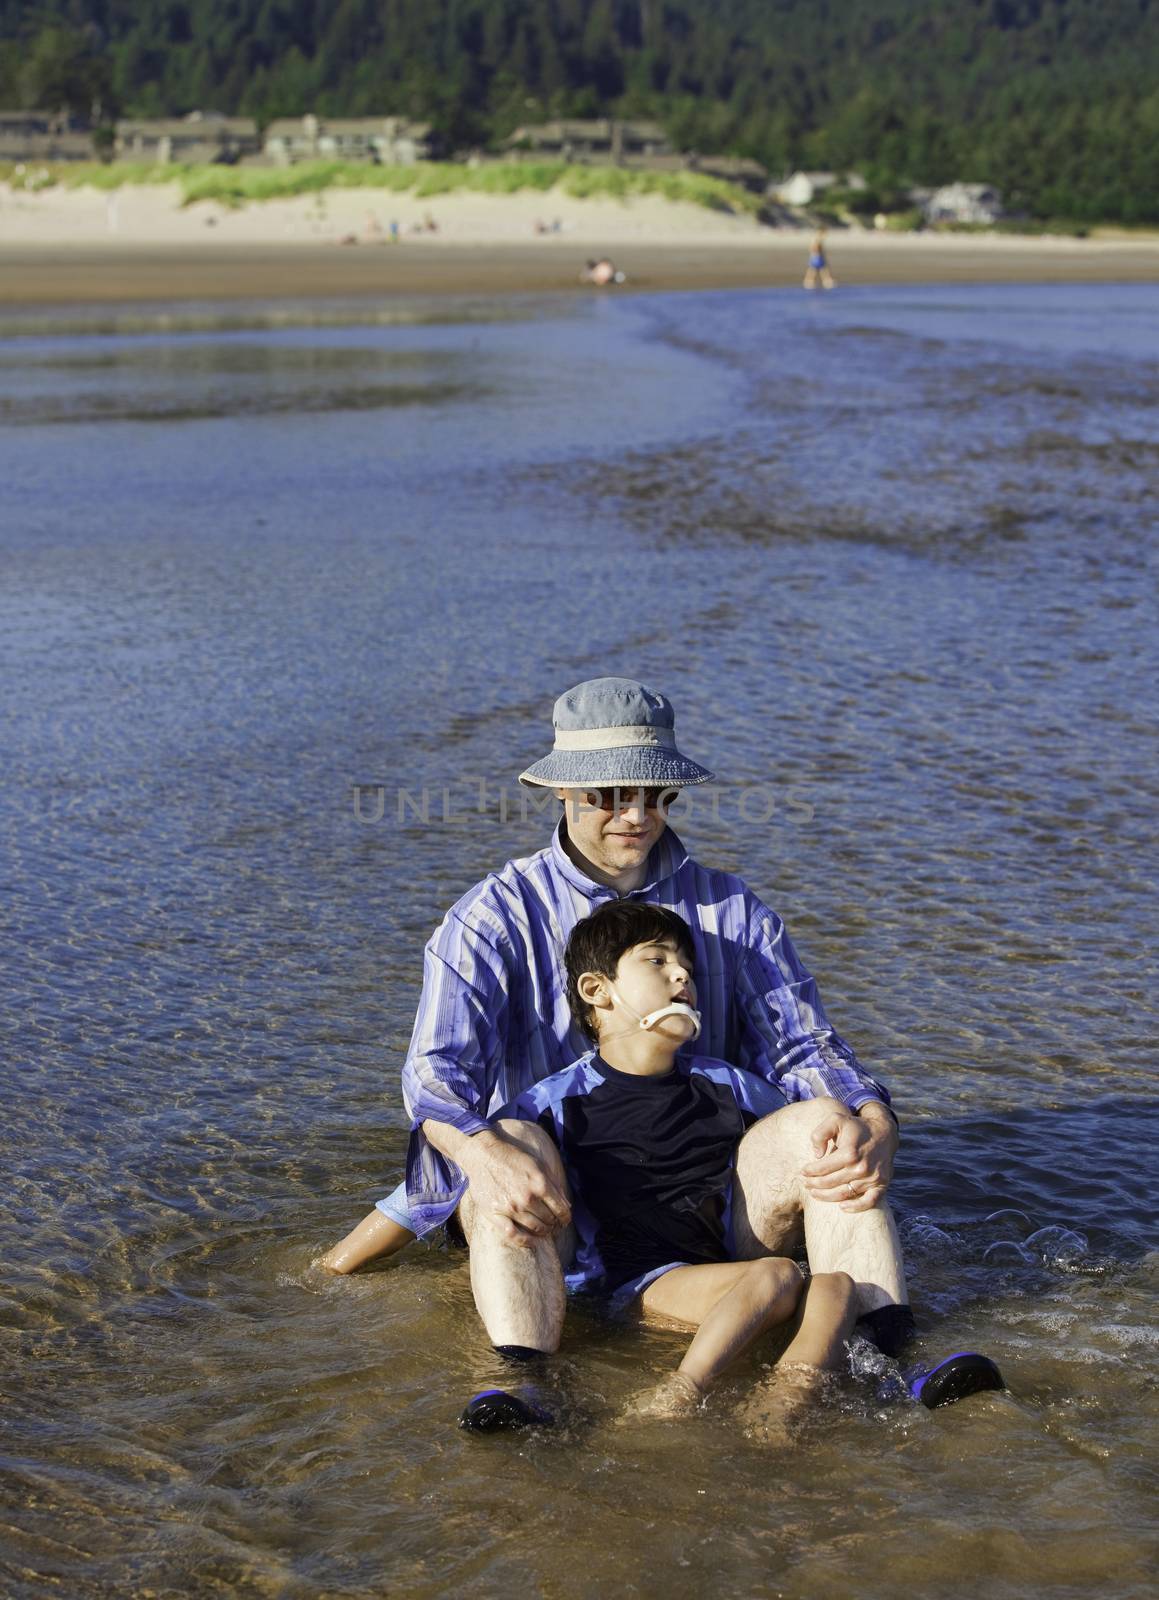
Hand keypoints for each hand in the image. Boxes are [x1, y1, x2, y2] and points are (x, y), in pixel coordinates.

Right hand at [460, 1126, 571, 1246]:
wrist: (483, 1155)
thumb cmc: (512, 1158)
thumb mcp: (538, 1165)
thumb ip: (554, 1184)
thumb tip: (566, 1204)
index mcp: (540, 1183)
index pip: (561, 1209)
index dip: (566, 1217)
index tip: (565, 1219)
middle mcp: (527, 1197)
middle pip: (549, 1219)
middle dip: (555, 1223)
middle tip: (554, 1224)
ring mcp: (511, 1207)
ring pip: (535, 1228)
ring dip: (544, 1231)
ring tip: (545, 1230)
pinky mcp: (496, 1214)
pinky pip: (513, 1235)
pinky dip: (526, 1241)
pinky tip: (532, 1242)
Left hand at [800, 1103, 897, 1211]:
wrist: (884, 1133)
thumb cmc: (855, 1127)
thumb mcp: (835, 1120)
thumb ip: (820, 1134)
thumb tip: (817, 1155)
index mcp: (849, 1153)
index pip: (822, 1168)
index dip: (809, 1171)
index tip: (802, 1172)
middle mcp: (861, 1168)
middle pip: (830, 1183)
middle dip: (814, 1184)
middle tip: (806, 1184)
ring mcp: (872, 1178)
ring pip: (844, 1193)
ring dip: (827, 1196)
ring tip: (815, 1194)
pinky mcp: (882, 1184)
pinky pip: (869, 1202)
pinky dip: (855, 1207)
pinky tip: (842, 1207)